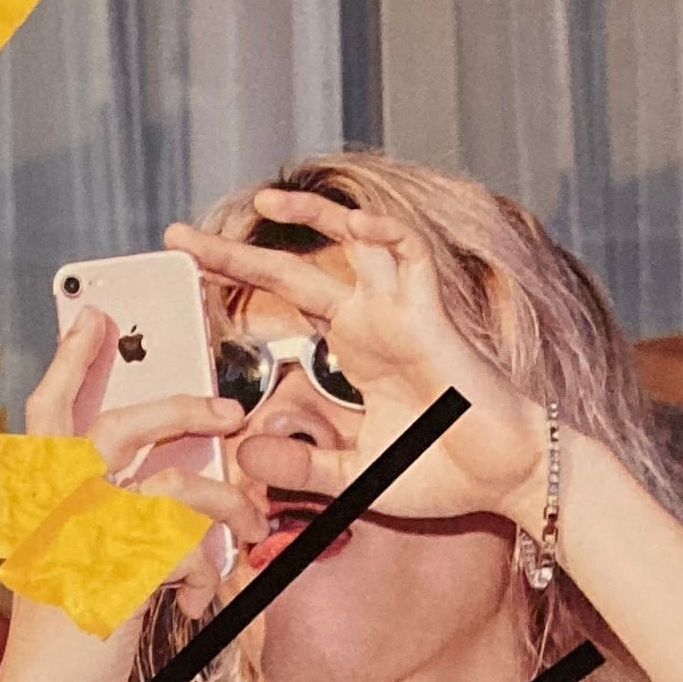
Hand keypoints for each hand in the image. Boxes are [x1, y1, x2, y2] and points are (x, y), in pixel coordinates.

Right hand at [23, 302, 264, 611]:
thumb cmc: (69, 630)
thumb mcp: (75, 557)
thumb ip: (103, 505)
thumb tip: (170, 462)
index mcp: (34, 498)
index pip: (45, 412)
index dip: (69, 360)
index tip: (94, 312)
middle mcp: (47, 512)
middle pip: (118, 429)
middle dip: (182, 409)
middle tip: (228, 409)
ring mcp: (77, 545)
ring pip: (173, 488)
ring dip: (226, 507)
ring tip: (248, 527)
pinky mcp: (111, 583)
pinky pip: (184, 549)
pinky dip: (203, 573)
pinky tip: (195, 599)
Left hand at [160, 190, 552, 525]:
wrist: (504, 480)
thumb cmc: (442, 473)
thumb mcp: (352, 474)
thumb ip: (301, 464)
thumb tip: (245, 450)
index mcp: (355, 349)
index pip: (285, 303)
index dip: (237, 284)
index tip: (187, 276)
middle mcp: (374, 321)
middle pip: (297, 269)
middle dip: (237, 249)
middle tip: (179, 237)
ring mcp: (404, 314)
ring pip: (358, 240)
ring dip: (314, 216)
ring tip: (264, 201)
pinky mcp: (434, 318)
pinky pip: (412, 256)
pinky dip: (386, 233)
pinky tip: (353, 223)